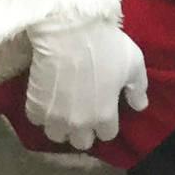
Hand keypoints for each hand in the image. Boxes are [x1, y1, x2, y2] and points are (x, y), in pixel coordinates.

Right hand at [24, 18, 148, 151]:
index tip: (106, 110)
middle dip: (85, 131)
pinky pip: (37, 121)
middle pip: (81, 142)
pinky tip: (50, 100)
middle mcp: (78, 123)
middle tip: (86, 112)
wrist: (69, 32)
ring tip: (66, 110)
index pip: (107, 135)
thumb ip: (138, 88)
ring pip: (57, 135)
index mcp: (104, 116)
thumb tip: (140, 106)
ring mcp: (54, 117)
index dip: (108, 123)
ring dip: (62, 126)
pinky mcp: (34, 107)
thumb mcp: (134, 64)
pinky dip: (43, 114)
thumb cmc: (106, 47)